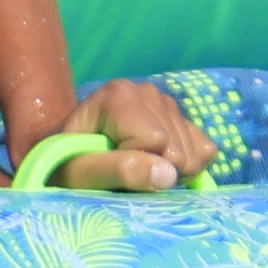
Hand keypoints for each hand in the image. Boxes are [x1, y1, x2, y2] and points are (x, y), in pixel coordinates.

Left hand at [53, 75, 204, 192]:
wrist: (61, 155)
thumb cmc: (63, 166)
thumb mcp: (81, 175)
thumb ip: (120, 171)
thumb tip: (169, 174)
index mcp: (119, 96)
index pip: (158, 143)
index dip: (137, 166)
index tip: (109, 169)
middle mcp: (146, 91)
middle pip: (179, 150)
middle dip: (157, 171)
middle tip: (122, 172)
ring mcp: (165, 102)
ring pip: (195, 153)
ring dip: (170, 171)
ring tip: (134, 168)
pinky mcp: (179, 117)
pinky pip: (205, 149)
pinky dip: (187, 166)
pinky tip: (155, 164)